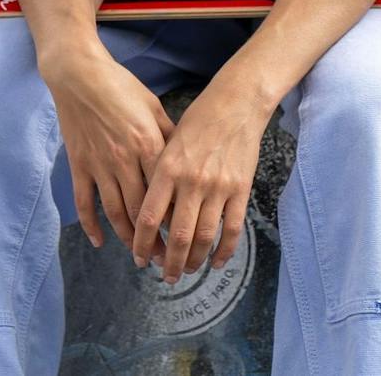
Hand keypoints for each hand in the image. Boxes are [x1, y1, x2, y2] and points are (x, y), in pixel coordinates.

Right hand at [41, 45, 174, 259]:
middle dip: (156, 240)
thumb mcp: (153, 106)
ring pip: (115, 212)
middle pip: (143, 210)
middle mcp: (125, 159)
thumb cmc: (121, 86)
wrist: (79, 74)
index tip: (188, 236)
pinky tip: (100, 242)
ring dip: (129, 239)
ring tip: (140, 258)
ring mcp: (100, 164)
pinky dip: (91, 225)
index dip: (177, 218)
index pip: (167, 191)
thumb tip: (186, 159)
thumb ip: (169, 135)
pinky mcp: (79, 165)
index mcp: (149, 144)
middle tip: (168, 260)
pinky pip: (85, 202)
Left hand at [131, 85, 267, 282]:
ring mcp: (218, 187)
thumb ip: (160, 177)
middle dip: (170, 263)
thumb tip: (152, 216)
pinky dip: (224, 251)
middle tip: (166, 276)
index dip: (142, 244)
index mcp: (168, 168)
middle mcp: (191, 181)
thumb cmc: (197, 121)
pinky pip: (232, 229)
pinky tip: (217, 262)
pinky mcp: (240, 189)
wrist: (235, 104)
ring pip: (204, 236)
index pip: (149, 217)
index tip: (139, 259)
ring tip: (188, 270)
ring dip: (195, 260)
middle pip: (178, 235)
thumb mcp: (167, 143)